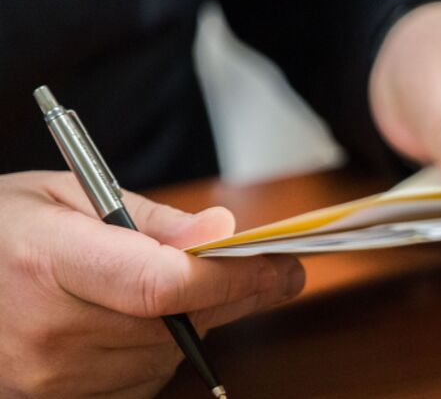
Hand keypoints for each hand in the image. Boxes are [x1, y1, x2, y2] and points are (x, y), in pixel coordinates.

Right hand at [0, 171, 304, 397]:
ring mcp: (50, 380)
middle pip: (175, 324)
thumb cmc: (1, 231)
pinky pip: (140, 379)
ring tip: (175, 283)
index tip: (279, 266)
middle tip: (270, 270)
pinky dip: (156, 348)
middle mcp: (48, 334)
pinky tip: (134, 318)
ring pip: (165, 356)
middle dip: (230, 294)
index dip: (230, 278)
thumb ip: (150, 219)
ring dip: (190, 320)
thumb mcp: (66, 194)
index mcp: (46, 265)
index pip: (161, 285)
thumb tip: (219, 232)